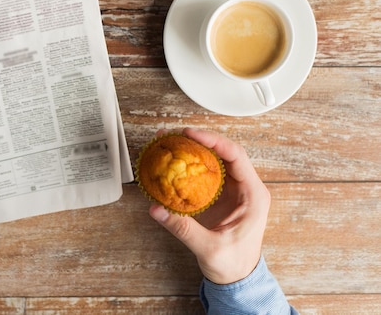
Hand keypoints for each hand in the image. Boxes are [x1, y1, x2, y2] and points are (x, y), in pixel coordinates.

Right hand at [149, 127, 270, 284]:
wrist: (238, 278)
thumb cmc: (234, 265)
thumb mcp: (209, 248)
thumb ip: (183, 228)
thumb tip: (157, 209)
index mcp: (253, 195)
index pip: (235, 156)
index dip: (213, 141)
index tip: (191, 134)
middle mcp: (246, 187)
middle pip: (223, 151)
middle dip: (198, 140)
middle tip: (174, 134)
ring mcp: (234, 189)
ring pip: (215, 159)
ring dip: (194, 148)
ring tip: (171, 141)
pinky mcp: (222, 194)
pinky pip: (207, 171)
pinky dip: (191, 163)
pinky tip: (174, 160)